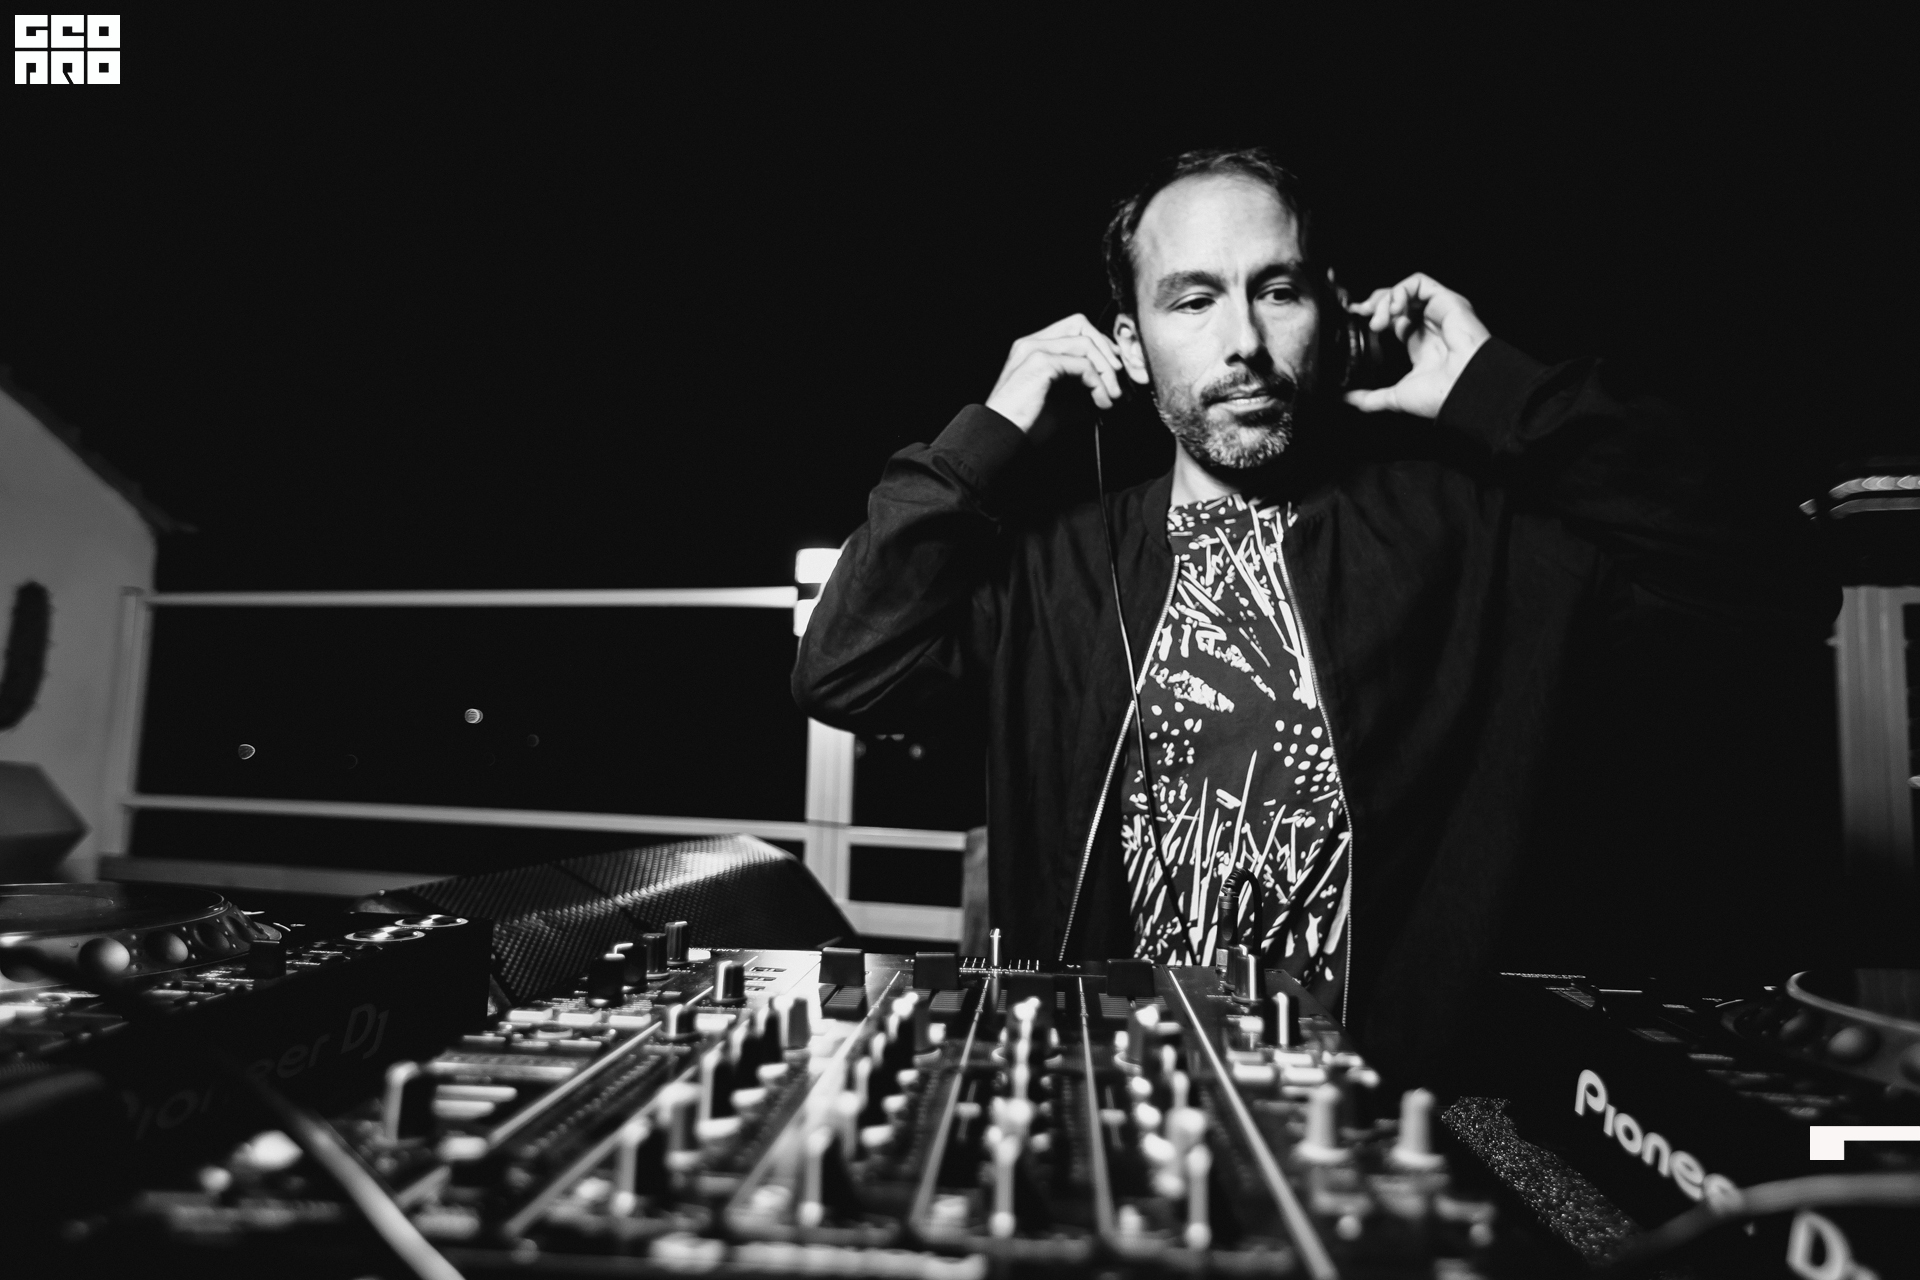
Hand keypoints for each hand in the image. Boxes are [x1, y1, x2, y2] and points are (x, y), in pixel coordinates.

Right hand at [984, 313, 1124, 432]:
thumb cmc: (1026, 424)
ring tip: (1111, 396)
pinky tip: (1100, 401)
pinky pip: (1082, 364)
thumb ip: (1083, 389)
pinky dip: (1098, 383)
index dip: (1099, 343)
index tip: (1114, 368)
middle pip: (1081, 323)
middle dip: (1105, 348)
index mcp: (1033, 347)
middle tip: (1118, 377)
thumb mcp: (1062, 403)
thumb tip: (1112, 388)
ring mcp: (1035, 349)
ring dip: (1106, 370)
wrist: (1002, 437)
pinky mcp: (1041, 362)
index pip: (1074, 327)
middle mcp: (1032, 342)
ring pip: (1086, 343)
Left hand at [1343, 274, 1491, 418]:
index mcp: (1419, 344)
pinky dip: (1400, 291)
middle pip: (1398, 301)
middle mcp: (1429, 325)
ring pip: (1406, 290)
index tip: (1356, 319)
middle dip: (1375, 304)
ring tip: (1378, 320)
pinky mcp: (1447, 300)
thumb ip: (1370, 398)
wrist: (1462, 390)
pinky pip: (1419, 283)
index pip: (1394, 319)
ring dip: (1385, 300)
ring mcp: (1438, 311)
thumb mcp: (1396, 397)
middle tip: (1362, 315)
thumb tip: (1347, 399)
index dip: (1373, 316)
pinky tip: (1393, 309)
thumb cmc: (1440, 395)